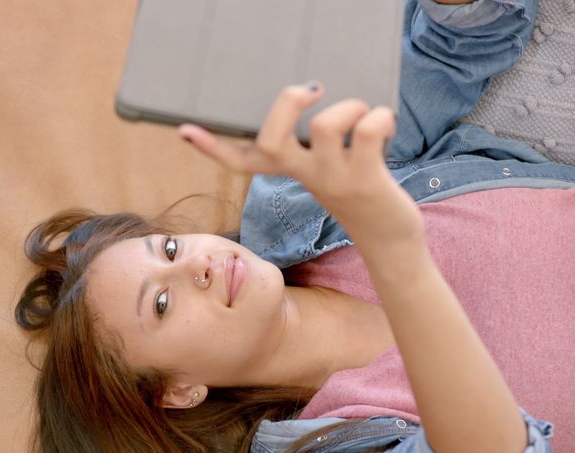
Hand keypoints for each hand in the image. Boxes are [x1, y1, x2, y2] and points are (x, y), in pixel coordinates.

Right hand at [178, 82, 420, 245]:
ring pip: (323, 126)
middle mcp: (307, 176)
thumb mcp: (329, 170)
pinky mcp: (367, 180)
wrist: (389, 242)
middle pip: (271, 140)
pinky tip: (387, 123)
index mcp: (291, 172)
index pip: (242, 162)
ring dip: (349, 105)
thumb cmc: (361, 194)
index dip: (213, 147)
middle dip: (287, 102)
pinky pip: (366, 131)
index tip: (185, 130)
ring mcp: (334, 178)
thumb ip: (317, 144)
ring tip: (365, 112)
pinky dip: (380, 116)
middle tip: (313, 89)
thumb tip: (320, 98)